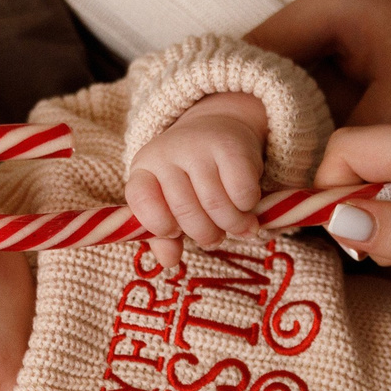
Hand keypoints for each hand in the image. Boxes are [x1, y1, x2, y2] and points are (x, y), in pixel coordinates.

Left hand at [126, 91, 267, 273]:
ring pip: (216, 206)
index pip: (142, 203)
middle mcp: (167, 153)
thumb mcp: (169, 203)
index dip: (160, 227)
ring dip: (233, 226)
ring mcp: (199, 147)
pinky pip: (242, 194)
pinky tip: (247, 204)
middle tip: (216, 237)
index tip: (174, 232)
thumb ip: (163, 236)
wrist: (219, 129)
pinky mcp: (231, 146)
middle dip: (205, 235)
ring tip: (239, 227)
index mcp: (144, 168)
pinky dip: (248, 207)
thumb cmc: (190, 178)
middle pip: (186, 213)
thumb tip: (169, 261)